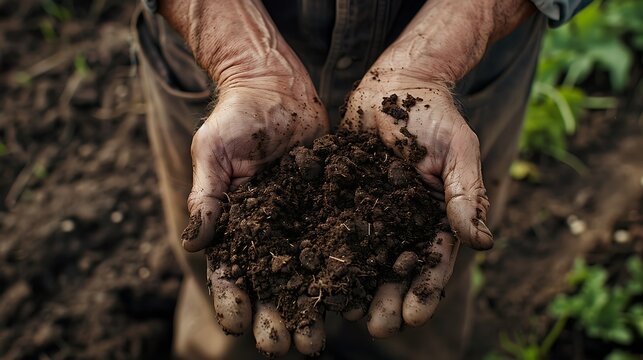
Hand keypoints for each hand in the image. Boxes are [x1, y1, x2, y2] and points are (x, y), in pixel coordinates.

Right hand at [181, 77, 328, 355]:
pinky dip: (346, 271)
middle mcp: (269, 232)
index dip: (232, 299)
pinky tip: (356, 295)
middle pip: (272, 284)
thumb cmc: (236, 117)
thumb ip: (206, 197)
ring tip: (321, 336)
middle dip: (279, 316)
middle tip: (290, 345)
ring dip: (313, 306)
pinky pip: (339, 242)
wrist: (276, 88)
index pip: (230, 271)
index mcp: (235, 225)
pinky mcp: (331, 207)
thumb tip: (193, 245)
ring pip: (307, 273)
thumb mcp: (213, 152)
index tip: (239, 323)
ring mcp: (302, 222)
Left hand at [341, 68, 491, 336]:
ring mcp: (370, 210)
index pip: (433, 262)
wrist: (396, 83)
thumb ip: (465, 194)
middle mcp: (401, 221)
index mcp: (433, 217)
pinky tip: (313, 272)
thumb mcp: (457, 151)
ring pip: (362, 255)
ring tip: (343, 312)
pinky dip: (325, 250)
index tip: (413, 317)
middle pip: (396, 269)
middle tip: (376, 327)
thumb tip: (482, 242)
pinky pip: (332, 225)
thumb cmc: (434, 115)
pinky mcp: (341, 195)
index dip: (425, 291)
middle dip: (387, 299)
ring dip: (355, 285)